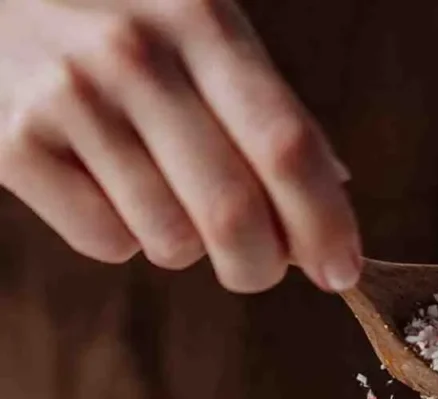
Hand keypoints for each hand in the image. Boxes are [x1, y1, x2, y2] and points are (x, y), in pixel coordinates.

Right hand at [0, 0, 360, 292]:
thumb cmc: (115, 19)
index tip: (343, 273)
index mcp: (200, 20)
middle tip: (258, 267)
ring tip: (156, 190)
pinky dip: (120, 234)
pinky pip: (107, 243)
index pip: (286, 147)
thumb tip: (337, 186)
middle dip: (261, 266)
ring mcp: (68, 97)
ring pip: (172, 241)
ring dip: (183, 244)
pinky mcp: (13, 145)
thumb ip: (269, 109)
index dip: (325, 224)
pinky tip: (102, 183)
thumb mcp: (199, 30)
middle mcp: (134, 53)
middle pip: (233, 214)